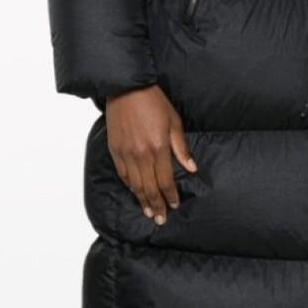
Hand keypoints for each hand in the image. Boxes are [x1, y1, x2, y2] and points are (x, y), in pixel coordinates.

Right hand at [105, 84, 196, 226]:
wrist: (126, 88)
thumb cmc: (153, 101)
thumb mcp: (174, 121)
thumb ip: (181, 147)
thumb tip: (191, 168)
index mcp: (159, 147)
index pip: (165, 180)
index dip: (170, 195)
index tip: (174, 206)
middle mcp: (142, 154)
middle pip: (150, 187)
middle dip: (156, 205)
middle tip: (160, 219)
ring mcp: (126, 153)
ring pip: (135, 184)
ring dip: (142, 200)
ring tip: (148, 212)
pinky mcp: (115, 149)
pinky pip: (122, 173)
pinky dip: (129, 186)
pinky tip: (134, 193)